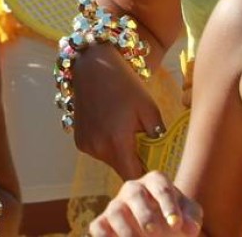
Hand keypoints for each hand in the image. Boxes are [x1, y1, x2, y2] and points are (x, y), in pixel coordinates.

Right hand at [71, 44, 163, 179]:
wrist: (94, 65)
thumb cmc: (125, 84)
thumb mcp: (149, 108)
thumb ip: (158, 135)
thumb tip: (161, 152)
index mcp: (117, 143)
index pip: (134, 176)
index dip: (146, 172)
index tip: (155, 163)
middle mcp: (98, 148)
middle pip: (121, 168)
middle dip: (134, 161)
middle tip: (144, 143)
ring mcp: (86, 145)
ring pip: (110, 160)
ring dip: (120, 152)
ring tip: (125, 129)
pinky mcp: (79, 140)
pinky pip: (98, 150)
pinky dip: (107, 144)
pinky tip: (111, 125)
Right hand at [89, 172, 202, 235]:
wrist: (162, 229)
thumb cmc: (175, 218)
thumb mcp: (188, 216)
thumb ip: (191, 218)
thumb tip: (190, 228)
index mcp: (155, 181)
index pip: (160, 185)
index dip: (168, 204)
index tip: (176, 224)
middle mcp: (133, 189)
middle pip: (133, 192)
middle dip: (144, 213)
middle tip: (154, 232)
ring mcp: (116, 205)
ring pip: (114, 210)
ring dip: (126, 230)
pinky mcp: (103, 223)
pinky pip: (97, 227)